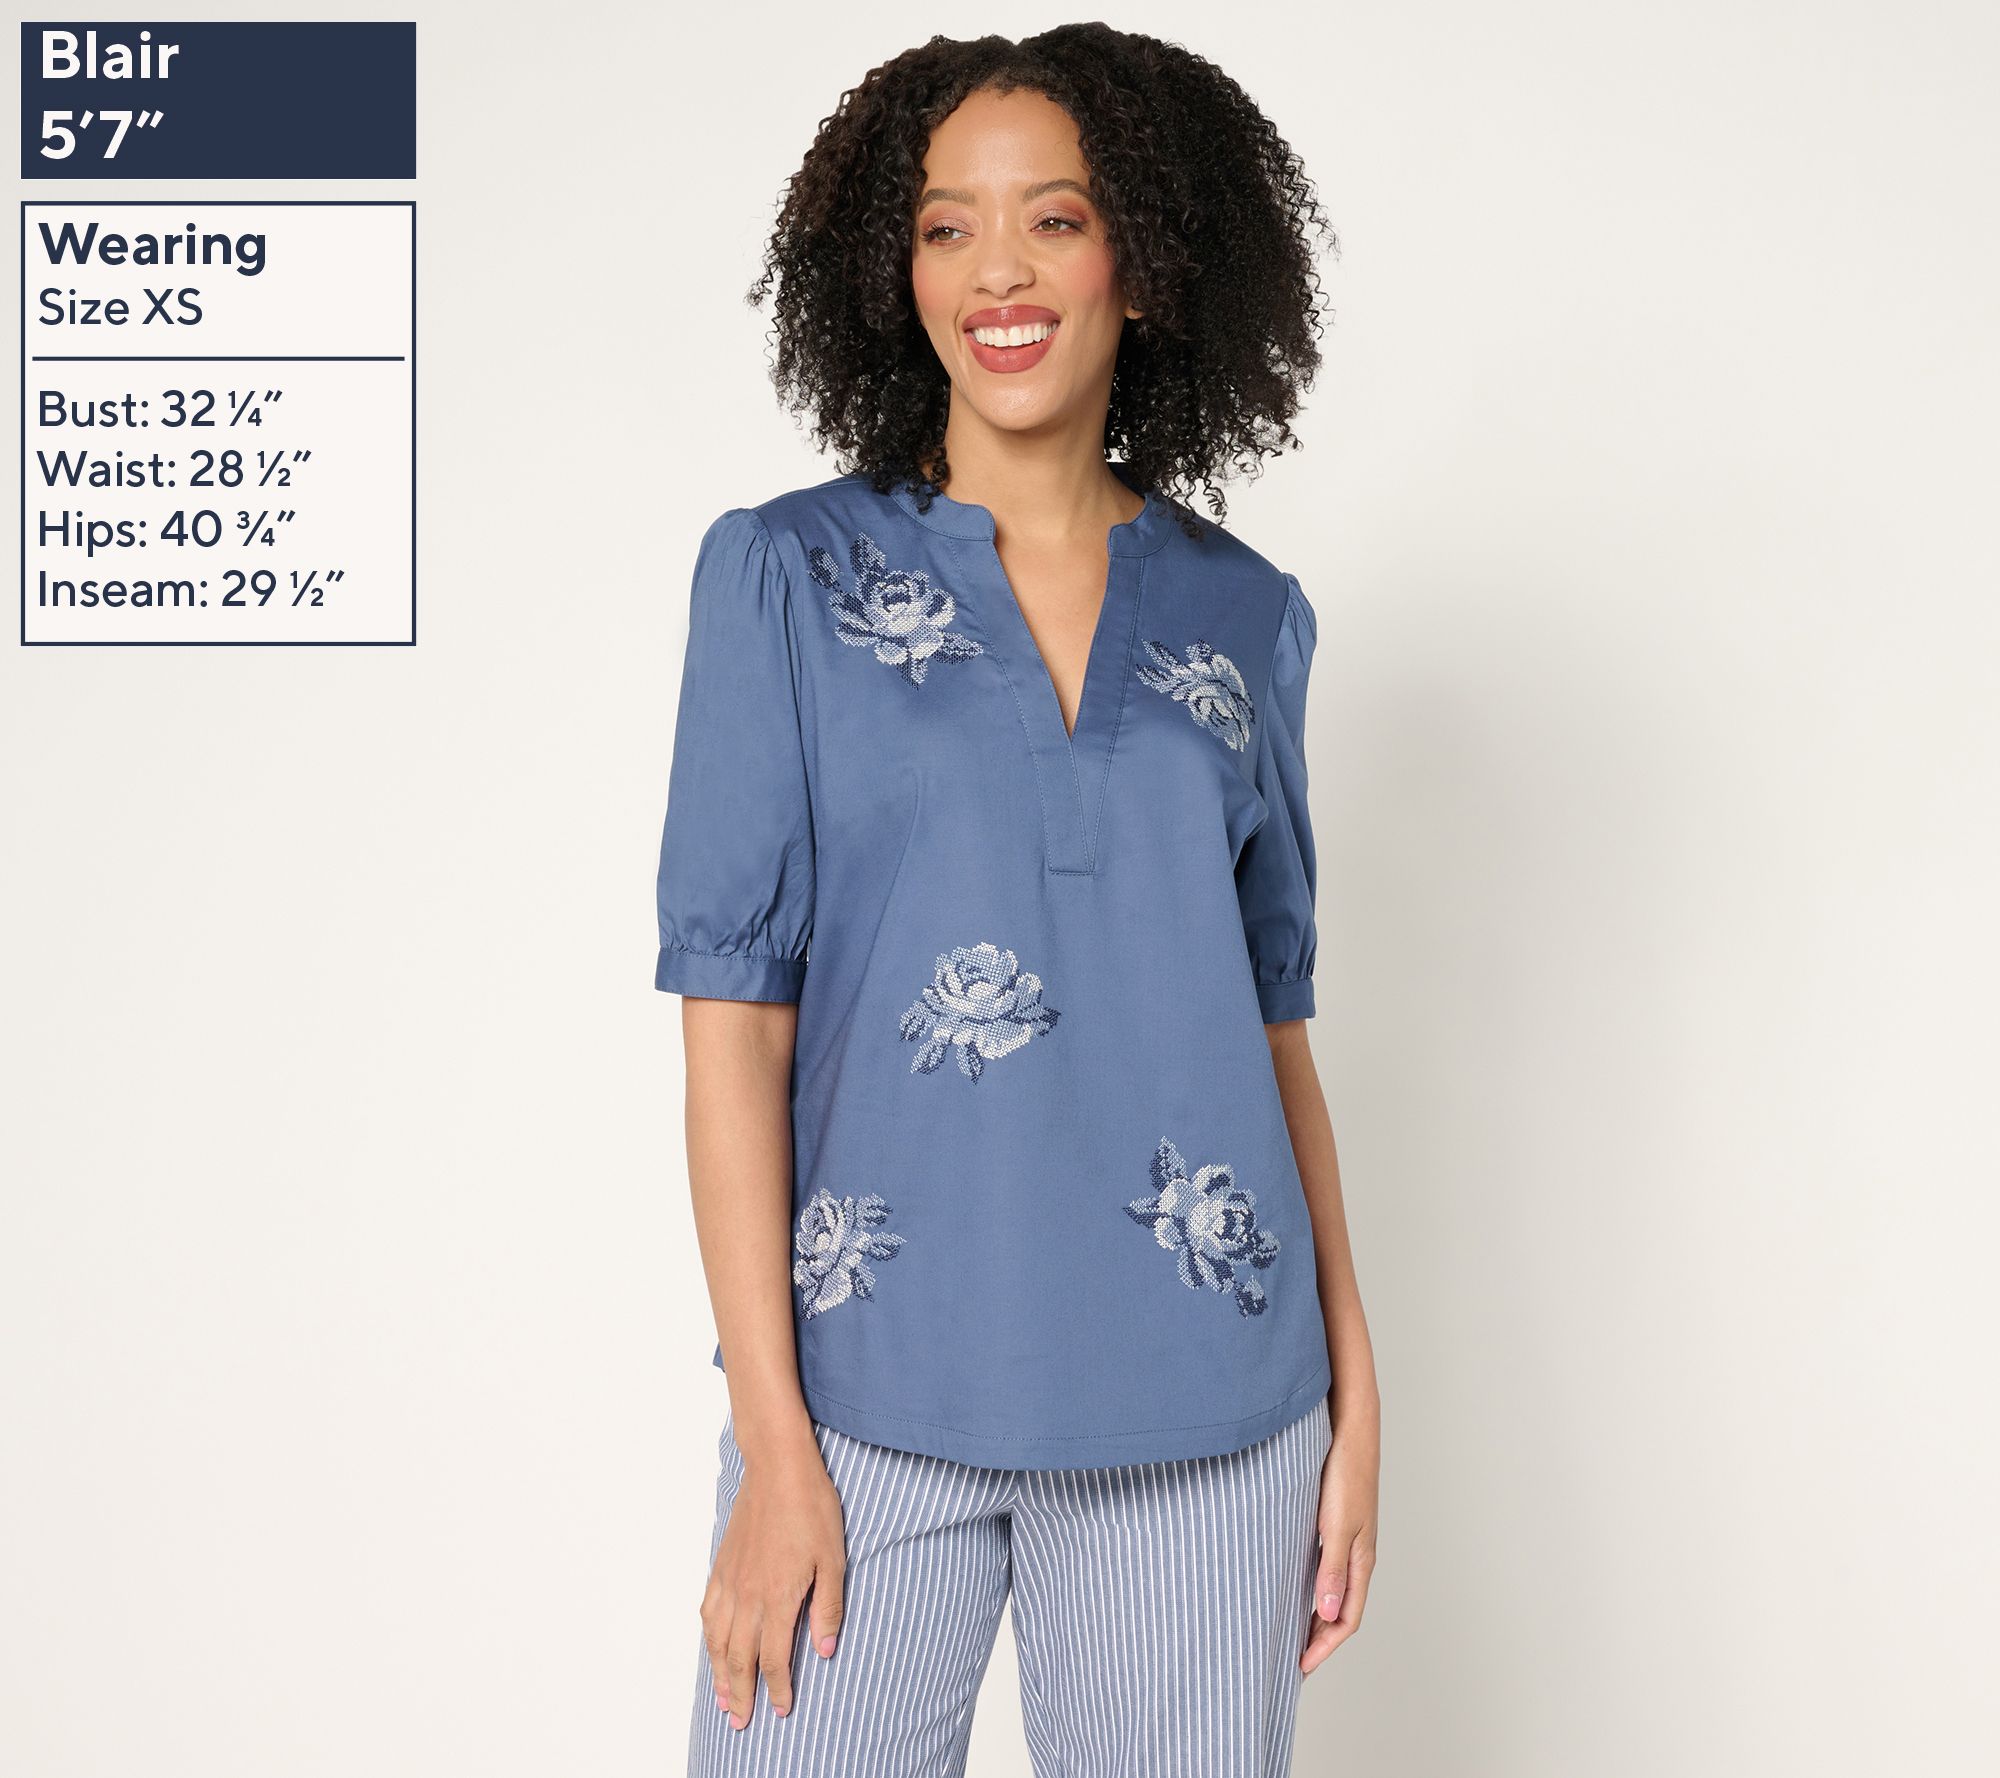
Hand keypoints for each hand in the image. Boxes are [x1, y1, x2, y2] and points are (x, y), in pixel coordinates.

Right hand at [701, 1436, 847, 1728]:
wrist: (778, 1467)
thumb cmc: (811, 1508)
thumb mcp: (834, 1559)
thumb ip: (828, 1608)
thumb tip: (826, 1651)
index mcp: (777, 1597)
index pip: (775, 1658)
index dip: (778, 1689)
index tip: (781, 1710)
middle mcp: (747, 1595)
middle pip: (739, 1658)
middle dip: (742, 1694)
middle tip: (741, 1722)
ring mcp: (730, 1580)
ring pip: (718, 1640)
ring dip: (720, 1673)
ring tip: (723, 1698)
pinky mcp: (721, 1565)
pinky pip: (708, 1611)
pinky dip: (708, 1638)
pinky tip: (711, 1647)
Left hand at [1301, 1398, 1378, 1673]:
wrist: (1350, 1427)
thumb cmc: (1346, 1472)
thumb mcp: (1336, 1524)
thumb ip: (1331, 1569)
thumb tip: (1328, 1615)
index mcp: (1361, 1561)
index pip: (1346, 1620)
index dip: (1324, 1647)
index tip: (1299, 1669)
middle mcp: (1356, 1555)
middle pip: (1340, 1610)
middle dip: (1318, 1639)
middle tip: (1290, 1661)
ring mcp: (1346, 1540)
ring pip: (1331, 1590)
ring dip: (1313, 1615)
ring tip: (1287, 1633)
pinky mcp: (1334, 1523)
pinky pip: (1323, 1567)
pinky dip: (1309, 1586)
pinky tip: (1289, 1585)